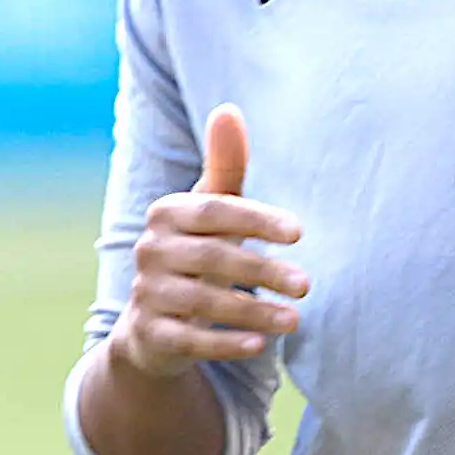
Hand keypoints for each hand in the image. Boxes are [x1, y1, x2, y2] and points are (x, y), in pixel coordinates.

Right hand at [113, 104, 307, 378]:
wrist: (153, 323)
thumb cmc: (198, 251)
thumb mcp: (212, 211)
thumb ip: (225, 167)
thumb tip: (228, 109)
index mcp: (167, 213)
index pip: (215, 210)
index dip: (257, 219)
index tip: (300, 233)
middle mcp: (150, 250)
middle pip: (212, 258)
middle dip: (262, 271)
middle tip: (307, 284)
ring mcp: (147, 294)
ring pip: (202, 302)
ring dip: (252, 311)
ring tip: (295, 319)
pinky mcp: (150, 335)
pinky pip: (189, 341)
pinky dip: (225, 343)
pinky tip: (262, 345)